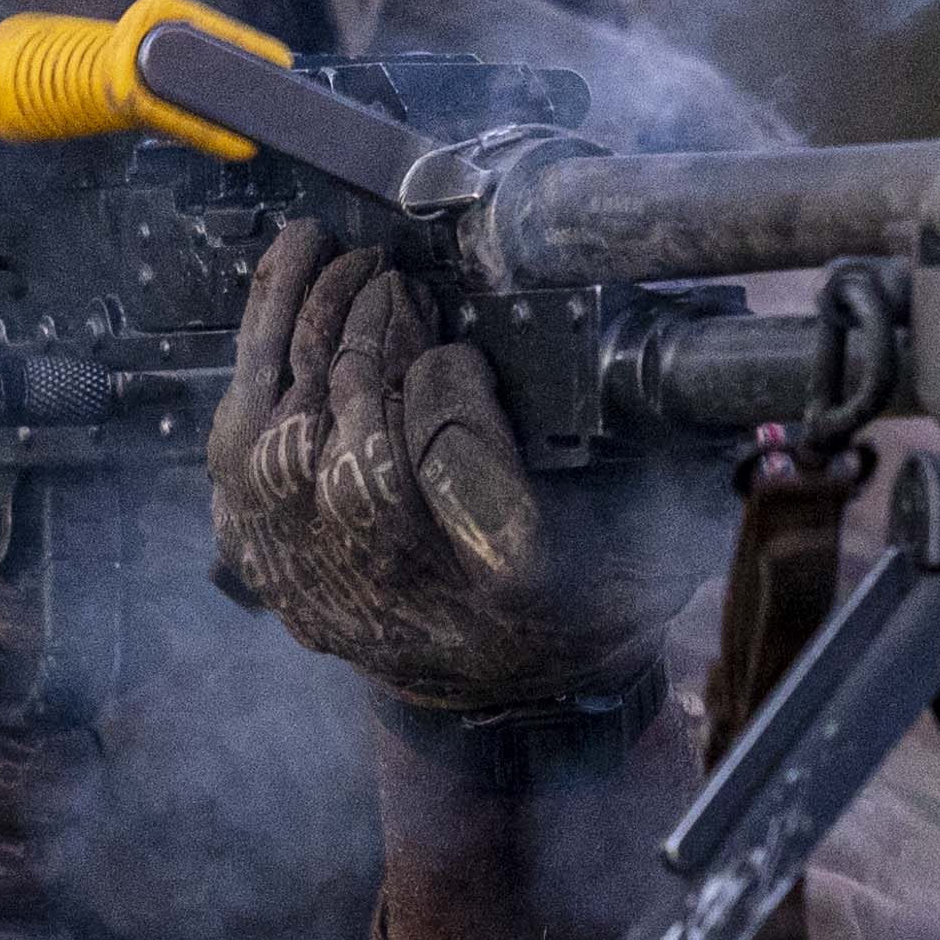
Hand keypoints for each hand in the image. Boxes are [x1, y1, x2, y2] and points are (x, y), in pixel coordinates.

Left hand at [205, 221, 708, 712]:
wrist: (484, 680)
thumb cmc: (568, 601)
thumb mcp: (644, 552)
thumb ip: (661, 479)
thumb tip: (697, 397)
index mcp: (505, 595)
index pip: (454, 491)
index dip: (449, 403)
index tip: (465, 351)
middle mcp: (399, 596)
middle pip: (356, 466)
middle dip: (370, 352)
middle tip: (394, 280)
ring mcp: (316, 577)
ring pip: (286, 444)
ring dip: (309, 336)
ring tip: (341, 259)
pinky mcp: (262, 542)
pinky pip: (241, 433)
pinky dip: (261, 340)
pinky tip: (291, 265)